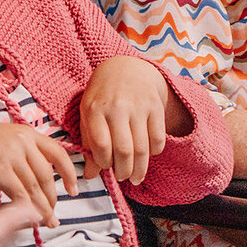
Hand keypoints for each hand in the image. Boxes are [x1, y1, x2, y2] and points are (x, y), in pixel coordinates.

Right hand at [0, 120, 77, 225]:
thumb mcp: (2, 143)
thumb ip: (21, 157)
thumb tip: (37, 185)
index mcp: (26, 132)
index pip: (58, 153)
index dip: (68, 173)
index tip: (73, 189)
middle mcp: (23, 141)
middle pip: (47, 175)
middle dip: (52, 199)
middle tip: (54, 216)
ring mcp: (12, 154)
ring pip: (36, 187)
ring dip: (42, 209)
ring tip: (46, 223)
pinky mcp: (0, 170)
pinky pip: (21, 194)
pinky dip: (27, 209)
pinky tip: (29, 220)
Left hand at [79, 56, 177, 183]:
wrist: (125, 69)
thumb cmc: (101, 98)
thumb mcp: (88, 115)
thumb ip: (88, 144)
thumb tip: (89, 176)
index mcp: (95, 109)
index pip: (100, 145)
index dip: (103, 163)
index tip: (105, 167)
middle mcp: (117, 107)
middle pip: (124, 150)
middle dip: (124, 171)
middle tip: (123, 178)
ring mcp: (138, 106)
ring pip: (142, 148)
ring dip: (140, 169)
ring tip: (136, 177)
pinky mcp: (156, 106)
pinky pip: (158, 138)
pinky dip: (154, 152)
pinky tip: (147, 155)